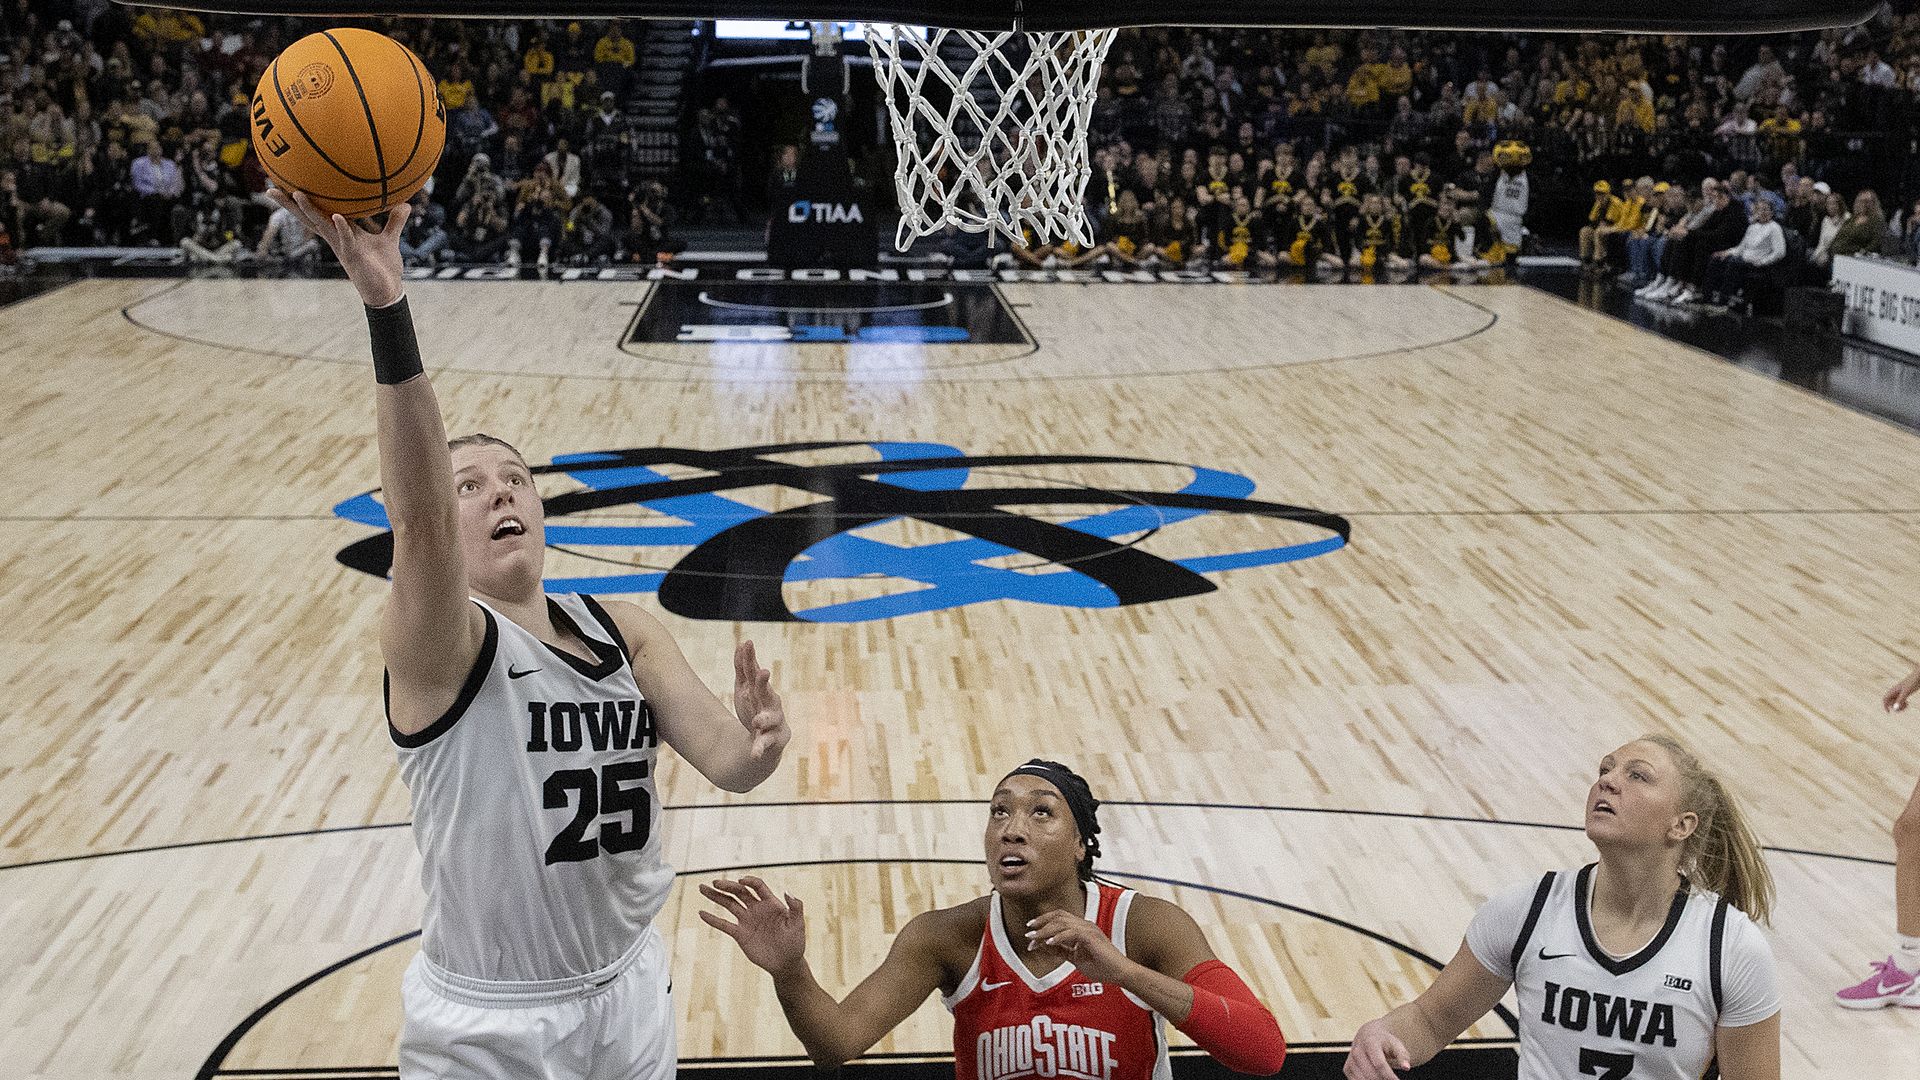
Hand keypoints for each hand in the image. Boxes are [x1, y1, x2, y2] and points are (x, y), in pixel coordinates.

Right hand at [263, 185, 408, 307]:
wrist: (387, 291)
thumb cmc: (383, 267)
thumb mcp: (389, 239)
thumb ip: (394, 221)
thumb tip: (405, 203)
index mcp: (342, 232)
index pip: (318, 212)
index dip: (302, 201)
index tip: (285, 184)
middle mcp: (337, 238)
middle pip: (309, 218)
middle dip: (290, 205)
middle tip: (271, 189)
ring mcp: (343, 247)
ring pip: (322, 226)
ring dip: (310, 211)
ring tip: (298, 193)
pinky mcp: (354, 256)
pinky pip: (347, 240)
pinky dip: (343, 228)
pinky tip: (338, 217)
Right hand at [699, 876, 806, 976]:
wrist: (786, 963)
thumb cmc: (795, 943)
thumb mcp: (798, 924)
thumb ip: (796, 907)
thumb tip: (788, 891)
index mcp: (770, 903)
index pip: (757, 886)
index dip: (749, 881)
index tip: (741, 881)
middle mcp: (756, 909)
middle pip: (739, 892)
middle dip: (727, 886)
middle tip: (715, 882)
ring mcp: (747, 920)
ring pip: (729, 904)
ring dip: (716, 896)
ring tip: (702, 888)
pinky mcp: (740, 934)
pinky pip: (724, 925)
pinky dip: (713, 919)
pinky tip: (701, 913)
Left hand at [733, 641, 788, 759]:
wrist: (762, 744)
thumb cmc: (755, 710)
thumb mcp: (745, 689)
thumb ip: (743, 669)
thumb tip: (743, 644)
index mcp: (762, 691)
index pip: (755, 673)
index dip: (751, 660)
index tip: (747, 644)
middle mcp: (772, 705)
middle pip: (767, 692)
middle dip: (764, 683)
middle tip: (762, 672)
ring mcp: (774, 723)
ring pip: (770, 720)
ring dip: (763, 719)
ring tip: (756, 721)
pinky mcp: (774, 742)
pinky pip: (766, 745)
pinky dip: (759, 749)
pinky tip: (754, 754)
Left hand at [1024, 908, 1134, 984]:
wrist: (1120, 973)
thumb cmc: (1102, 967)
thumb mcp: (1075, 958)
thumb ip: (1061, 950)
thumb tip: (1044, 946)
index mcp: (1082, 928)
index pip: (1060, 917)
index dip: (1044, 921)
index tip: (1031, 930)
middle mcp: (1085, 925)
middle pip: (1059, 916)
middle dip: (1041, 923)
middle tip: (1029, 933)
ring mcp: (1089, 929)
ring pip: (1062, 923)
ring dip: (1046, 930)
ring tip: (1034, 939)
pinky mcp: (1092, 936)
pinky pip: (1071, 932)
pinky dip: (1059, 937)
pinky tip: (1049, 943)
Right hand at [1343, 1018, 1411, 1078]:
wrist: (1369, 1035)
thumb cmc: (1386, 1042)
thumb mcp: (1397, 1045)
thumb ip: (1402, 1056)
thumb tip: (1406, 1067)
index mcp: (1370, 1042)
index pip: (1379, 1064)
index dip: (1389, 1076)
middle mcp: (1357, 1050)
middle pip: (1371, 1074)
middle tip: (1392, 1079)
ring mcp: (1351, 1059)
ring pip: (1362, 1079)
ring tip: (1384, 1078)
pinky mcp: (1347, 1068)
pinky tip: (1375, 1078)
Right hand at [1884, 665, 1919, 710]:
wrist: (1919, 676)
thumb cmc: (1913, 682)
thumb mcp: (1906, 692)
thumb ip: (1900, 700)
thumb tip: (1895, 708)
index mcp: (1893, 690)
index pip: (1885, 699)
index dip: (1885, 705)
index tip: (1889, 712)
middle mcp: (1895, 691)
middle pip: (1890, 702)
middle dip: (1895, 706)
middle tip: (1902, 707)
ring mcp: (1900, 692)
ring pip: (1896, 701)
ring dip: (1899, 706)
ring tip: (1906, 705)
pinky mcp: (1905, 693)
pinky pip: (1901, 700)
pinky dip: (1903, 703)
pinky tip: (1907, 703)